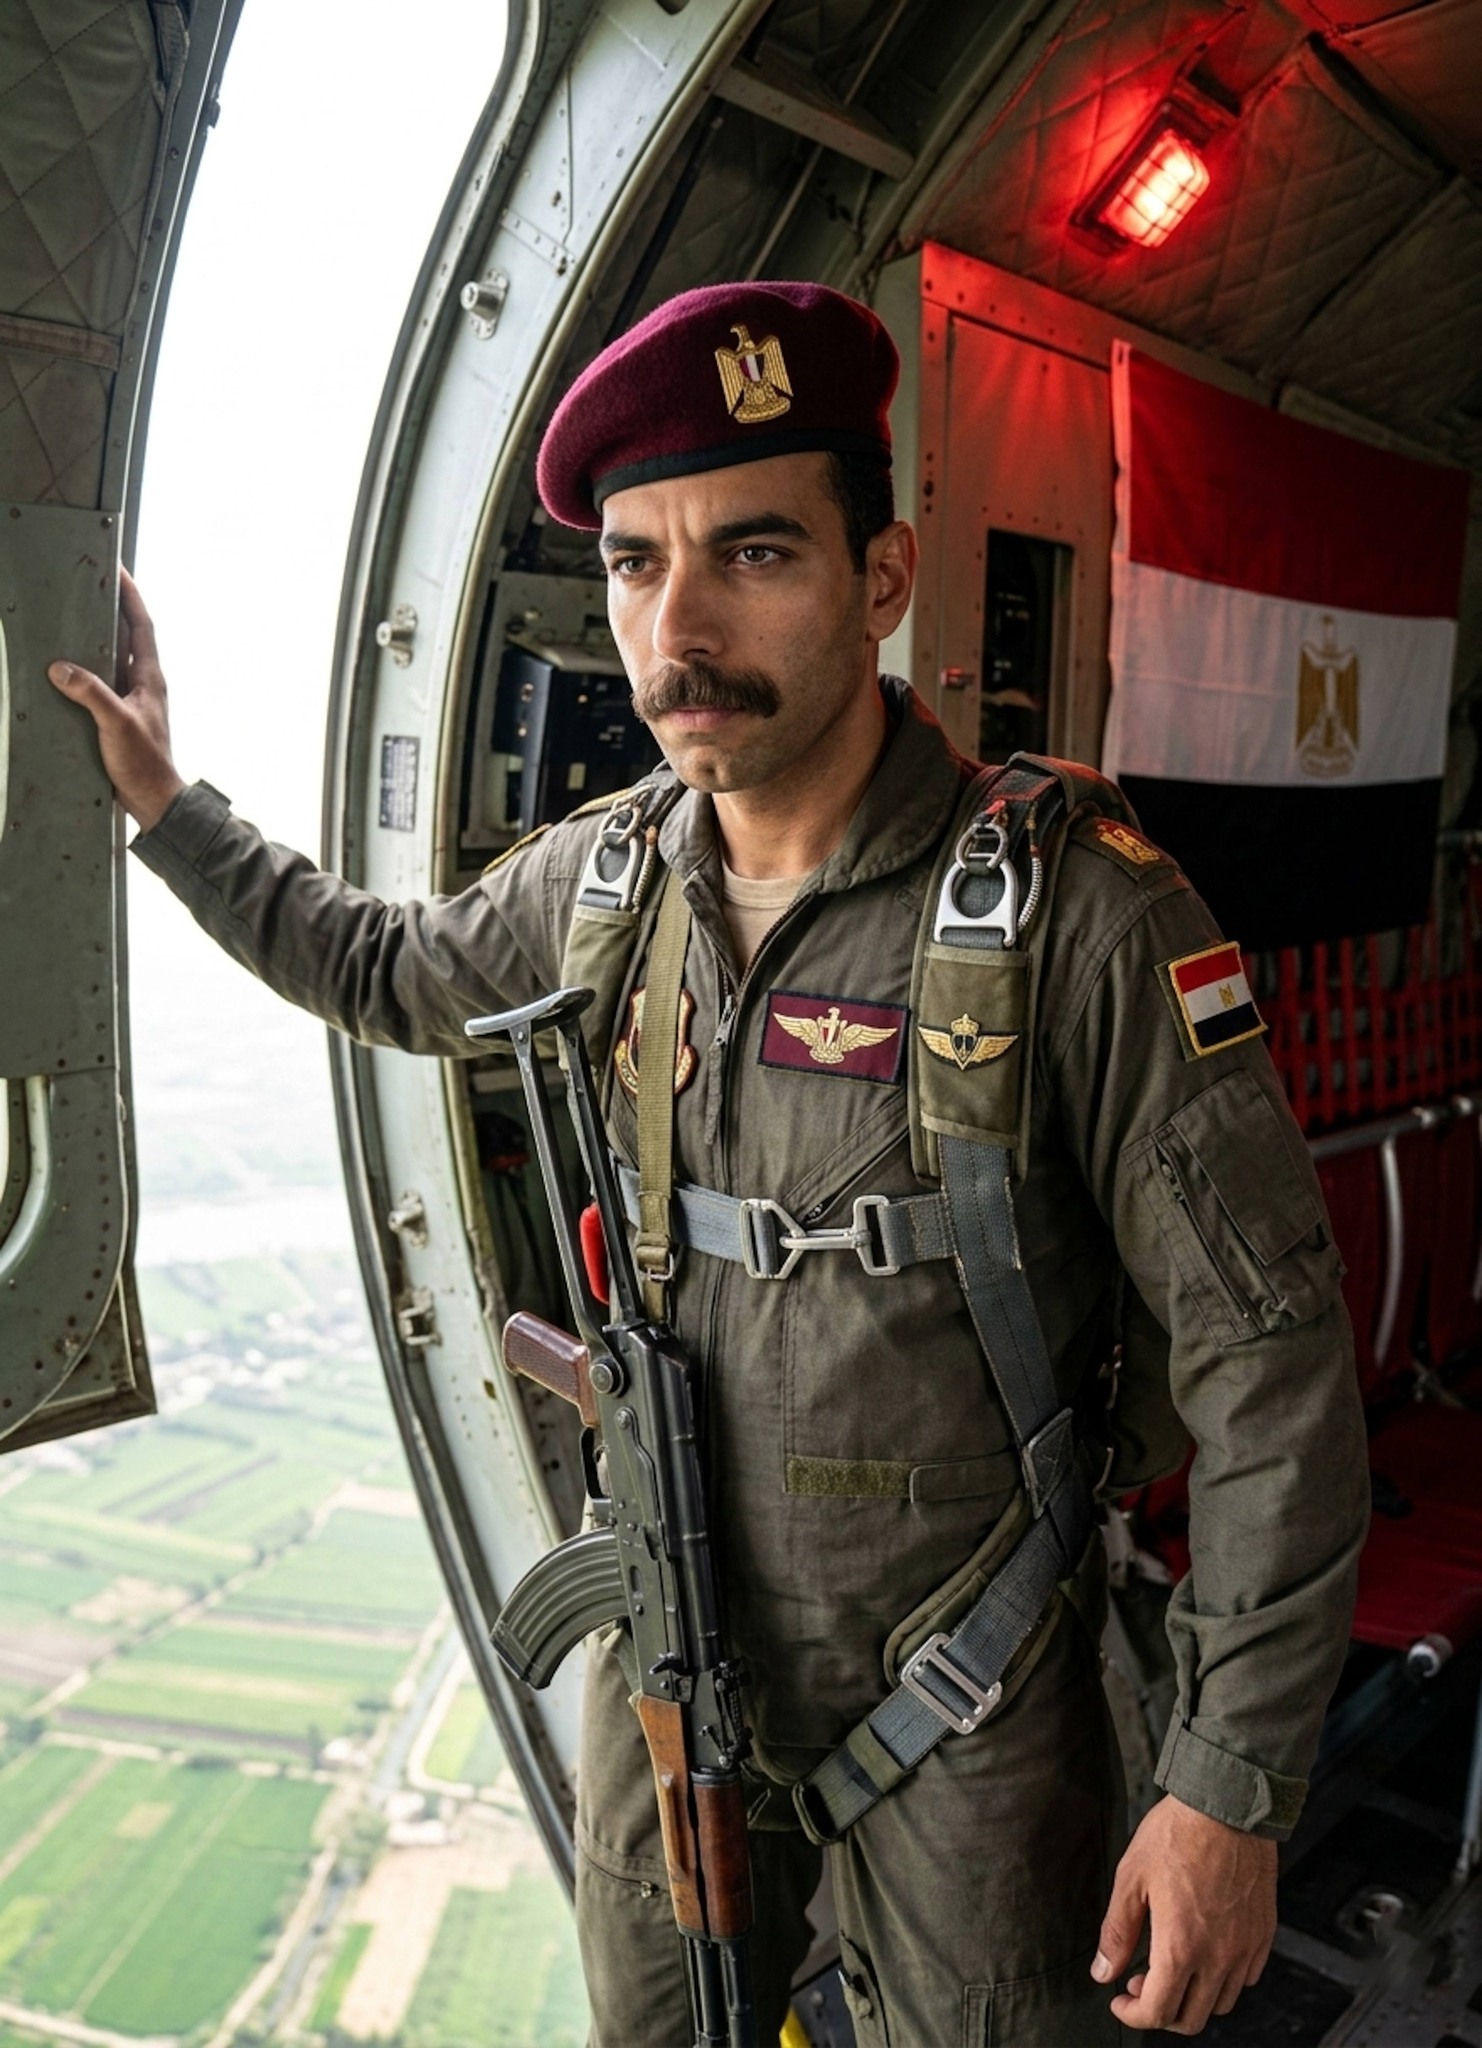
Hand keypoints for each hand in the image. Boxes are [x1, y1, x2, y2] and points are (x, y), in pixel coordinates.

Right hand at [48, 568, 184, 830]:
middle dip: (106, 609)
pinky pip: (95, 683)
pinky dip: (79, 671)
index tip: (118, 568)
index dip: (131, 595)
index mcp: (149, 677)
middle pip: (123, 635)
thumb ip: (91, 693)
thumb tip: (60, 667)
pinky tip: (59, 668)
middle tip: (84, 585)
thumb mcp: (117, 723)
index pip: (141, 625)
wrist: (152, 800)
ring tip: (66, 617)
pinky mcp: (114, 715)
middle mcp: (140, 682)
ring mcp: (127, 698)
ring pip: (107, 658)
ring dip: (90, 639)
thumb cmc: (145, 763)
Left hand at [1091, 1793, 1276, 2033]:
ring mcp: (1245, 1948)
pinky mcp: (1263, 1934)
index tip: (1121, 2001)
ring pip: (1221, 2003)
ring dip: (1193, 1997)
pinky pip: (1246, 1978)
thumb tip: (1104, 1971)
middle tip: (1142, 1983)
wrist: (1227, 1805)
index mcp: (1180, 1947)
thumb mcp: (1132, 1878)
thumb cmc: (1179, 1834)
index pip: (1158, 2012)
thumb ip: (1117, 1932)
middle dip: (1161, 2011)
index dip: (1133, 2015)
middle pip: (1191, 2019)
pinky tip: (1205, 1950)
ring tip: (1173, 1965)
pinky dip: (1223, 1978)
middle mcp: (1218, 1957)